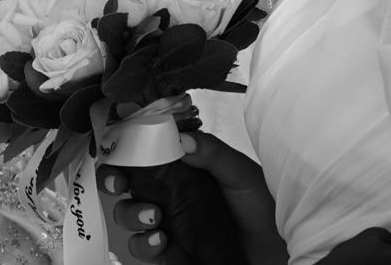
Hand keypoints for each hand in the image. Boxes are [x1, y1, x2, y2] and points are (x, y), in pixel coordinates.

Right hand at [96, 133, 286, 264]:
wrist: (278, 248)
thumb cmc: (263, 206)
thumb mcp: (241, 173)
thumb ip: (211, 153)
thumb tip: (180, 138)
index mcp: (181, 168)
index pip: (143, 152)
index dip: (122, 147)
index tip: (116, 147)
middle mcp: (169, 194)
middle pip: (125, 183)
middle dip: (112, 180)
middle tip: (119, 185)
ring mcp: (168, 224)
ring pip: (128, 216)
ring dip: (130, 214)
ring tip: (153, 218)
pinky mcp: (172, 253)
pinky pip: (144, 249)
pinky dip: (144, 245)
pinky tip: (161, 241)